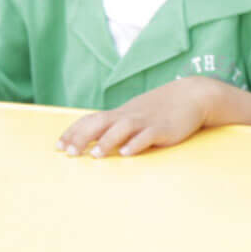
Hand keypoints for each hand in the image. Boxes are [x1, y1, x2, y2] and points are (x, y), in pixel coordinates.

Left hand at [59, 78, 217, 156]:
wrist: (191, 96)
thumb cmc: (160, 110)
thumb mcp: (134, 116)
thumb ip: (115, 128)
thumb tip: (93, 142)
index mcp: (120, 114)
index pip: (90, 120)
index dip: (73, 132)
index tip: (59, 146)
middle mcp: (129, 116)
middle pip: (100, 123)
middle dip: (82, 137)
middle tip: (69, 153)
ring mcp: (146, 121)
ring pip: (122, 128)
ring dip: (107, 141)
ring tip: (95, 155)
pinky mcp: (163, 129)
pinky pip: (148, 136)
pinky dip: (136, 143)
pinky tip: (127, 153)